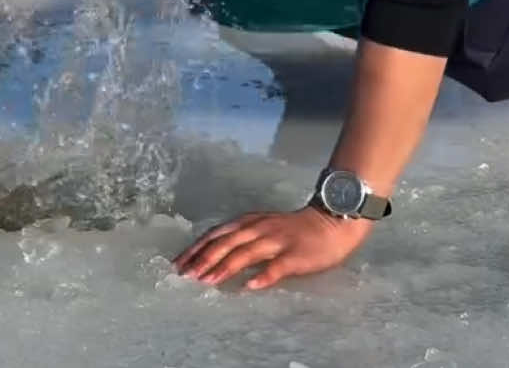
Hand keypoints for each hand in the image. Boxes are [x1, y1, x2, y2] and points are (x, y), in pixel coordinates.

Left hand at [173, 203, 371, 290]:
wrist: (329, 223)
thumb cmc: (293, 229)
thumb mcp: (261, 226)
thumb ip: (240, 237)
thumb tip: (212, 253)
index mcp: (249, 222)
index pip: (216, 234)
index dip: (197, 248)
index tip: (179, 263)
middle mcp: (258, 228)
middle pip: (226, 243)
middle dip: (204, 258)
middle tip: (186, 275)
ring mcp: (277, 240)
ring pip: (246, 253)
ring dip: (226, 266)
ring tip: (209, 281)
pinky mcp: (295, 255)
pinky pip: (277, 267)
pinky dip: (263, 276)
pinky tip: (251, 287)